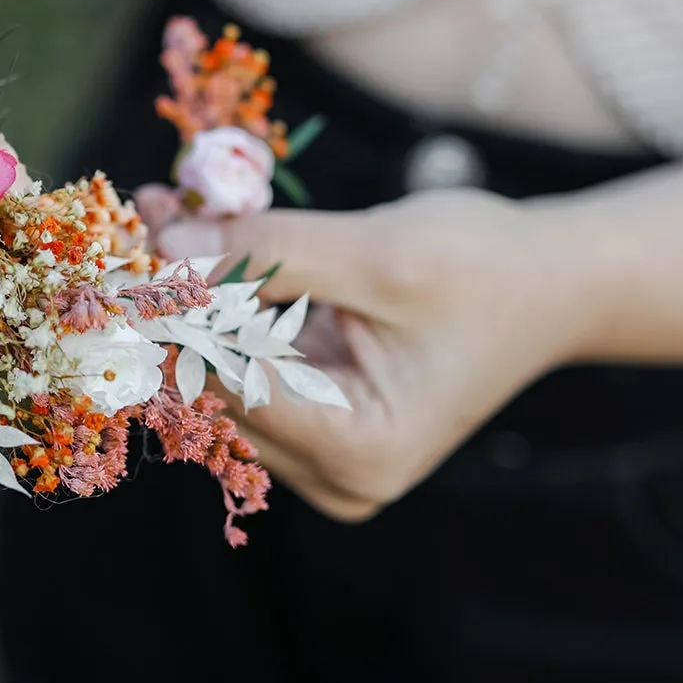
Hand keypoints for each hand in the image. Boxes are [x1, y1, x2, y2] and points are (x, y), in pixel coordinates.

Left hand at [155, 189, 586, 520]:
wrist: (551, 284)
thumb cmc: (485, 270)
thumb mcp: (378, 252)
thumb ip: (270, 252)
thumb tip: (166, 244)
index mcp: (357, 452)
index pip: (229, 385)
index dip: (175, 314)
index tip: (131, 242)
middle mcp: (330, 474)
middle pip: (212, 385)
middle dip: (175, 294)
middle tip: (140, 209)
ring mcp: (317, 453)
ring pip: (216, 368)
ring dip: (189, 288)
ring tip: (163, 207)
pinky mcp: (309, 418)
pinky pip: (241, 356)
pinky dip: (219, 296)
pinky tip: (195, 231)